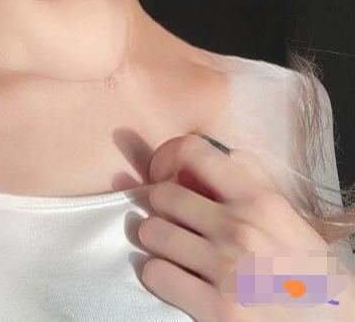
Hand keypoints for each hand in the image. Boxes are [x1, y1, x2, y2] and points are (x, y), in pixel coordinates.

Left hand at [137, 133, 353, 320]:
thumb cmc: (304, 268)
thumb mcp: (284, 213)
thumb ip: (250, 180)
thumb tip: (216, 154)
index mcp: (258, 199)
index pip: (193, 152)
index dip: (168, 158)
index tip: (164, 173)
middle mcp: (240, 228)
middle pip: (163, 195)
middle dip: (161, 207)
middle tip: (169, 218)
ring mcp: (227, 268)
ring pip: (153, 233)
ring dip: (157, 241)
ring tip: (171, 248)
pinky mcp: (217, 308)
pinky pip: (157, 274)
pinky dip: (158, 275)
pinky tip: (174, 277)